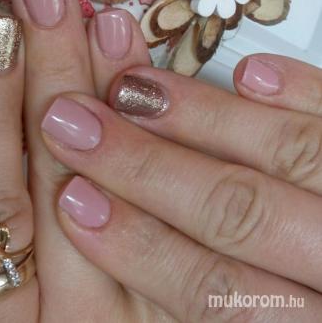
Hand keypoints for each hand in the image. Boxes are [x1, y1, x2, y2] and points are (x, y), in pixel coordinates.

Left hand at [0, 0, 150, 321]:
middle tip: (49, 2)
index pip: (131, 180)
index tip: (112, 28)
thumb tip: (128, 128)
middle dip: (61, 80)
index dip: (121, 99)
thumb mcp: (138, 296)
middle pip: (68, 182)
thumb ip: (140, 235)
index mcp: (132, 297)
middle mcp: (76, 312)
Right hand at [39, 52, 321, 320]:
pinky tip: (253, 73)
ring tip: (135, 88)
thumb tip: (125, 236)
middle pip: (240, 213)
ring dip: (206, 117)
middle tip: (77, 124)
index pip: (215, 291)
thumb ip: (216, 292)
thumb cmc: (302, 295)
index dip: (139, 247)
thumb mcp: (264, 314)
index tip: (73, 203)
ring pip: (293, 153)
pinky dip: (305, 92)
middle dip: (146, 167)